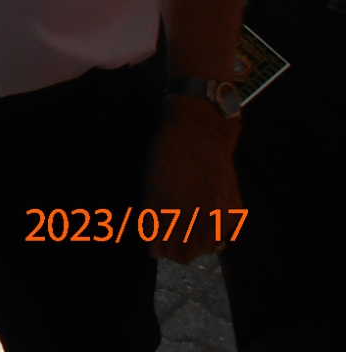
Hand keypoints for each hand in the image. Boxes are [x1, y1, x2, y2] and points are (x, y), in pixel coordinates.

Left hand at [142, 98, 241, 263]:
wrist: (200, 132)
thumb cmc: (167, 156)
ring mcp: (224, 215)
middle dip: (178, 248)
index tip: (158, 244)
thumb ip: (151, 220)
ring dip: (195, 241)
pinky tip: (202, 213)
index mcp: (178, 213)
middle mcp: (204, 219)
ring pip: (208, 246)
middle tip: (169, 234)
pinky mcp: (237, 210)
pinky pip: (224, 233)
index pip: (174, 253)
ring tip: (185, 222)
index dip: (164, 251)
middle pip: (192, 254)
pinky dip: (212, 229)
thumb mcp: (150, 186)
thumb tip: (154, 251)